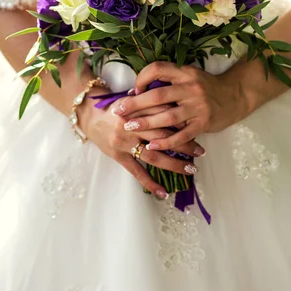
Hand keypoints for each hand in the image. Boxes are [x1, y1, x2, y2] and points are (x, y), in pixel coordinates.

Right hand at [78, 95, 204, 198]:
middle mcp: (130, 125)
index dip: (181, 121)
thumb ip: (152, 101)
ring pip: (153, 155)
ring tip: (191, 169)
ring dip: (174, 163)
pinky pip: (136, 171)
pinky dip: (149, 183)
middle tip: (200, 151)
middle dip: (184, 143)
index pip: (163, 114)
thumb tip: (178, 105)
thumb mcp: (133, 98)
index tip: (197, 127)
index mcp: (136, 108)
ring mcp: (124, 142)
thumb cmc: (116, 106)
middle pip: (162, 135)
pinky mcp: (118, 156)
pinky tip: (163, 192)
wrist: (89, 115)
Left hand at [111, 62, 251, 150]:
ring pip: (167, 116)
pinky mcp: (204, 123)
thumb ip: (170, 81)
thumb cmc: (208, 87)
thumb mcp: (190, 76)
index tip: (133, 89)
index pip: (158, 69)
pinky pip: (182, 135)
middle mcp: (191, 88)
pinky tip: (153, 146)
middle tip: (118, 111)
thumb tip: (140, 91)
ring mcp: (198, 106)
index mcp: (185, 73)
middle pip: (158, 95)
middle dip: (135, 104)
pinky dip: (166, 142)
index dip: (143, 78)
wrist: (236, 95)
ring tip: (130, 127)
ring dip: (146, 123)